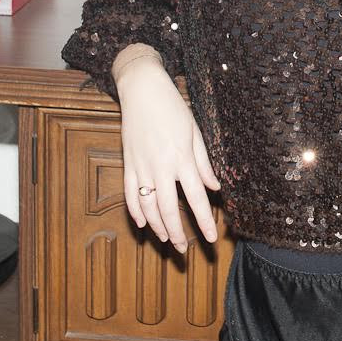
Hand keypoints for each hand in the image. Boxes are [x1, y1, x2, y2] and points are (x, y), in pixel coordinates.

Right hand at [116, 55, 220, 254]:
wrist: (142, 89)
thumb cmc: (173, 107)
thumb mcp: (195, 132)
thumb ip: (204, 163)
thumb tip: (214, 187)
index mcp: (182, 158)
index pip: (196, 198)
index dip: (204, 221)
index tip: (212, 238)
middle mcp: (161, 166)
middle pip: (169, 209)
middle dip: (178, 233)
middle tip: (184, 251)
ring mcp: (141, 166)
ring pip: (147, 206)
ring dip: (156, 226)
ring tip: (165, 239)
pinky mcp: (127, 162)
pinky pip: (129, 193)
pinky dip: (135, 210)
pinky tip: (142, 223)